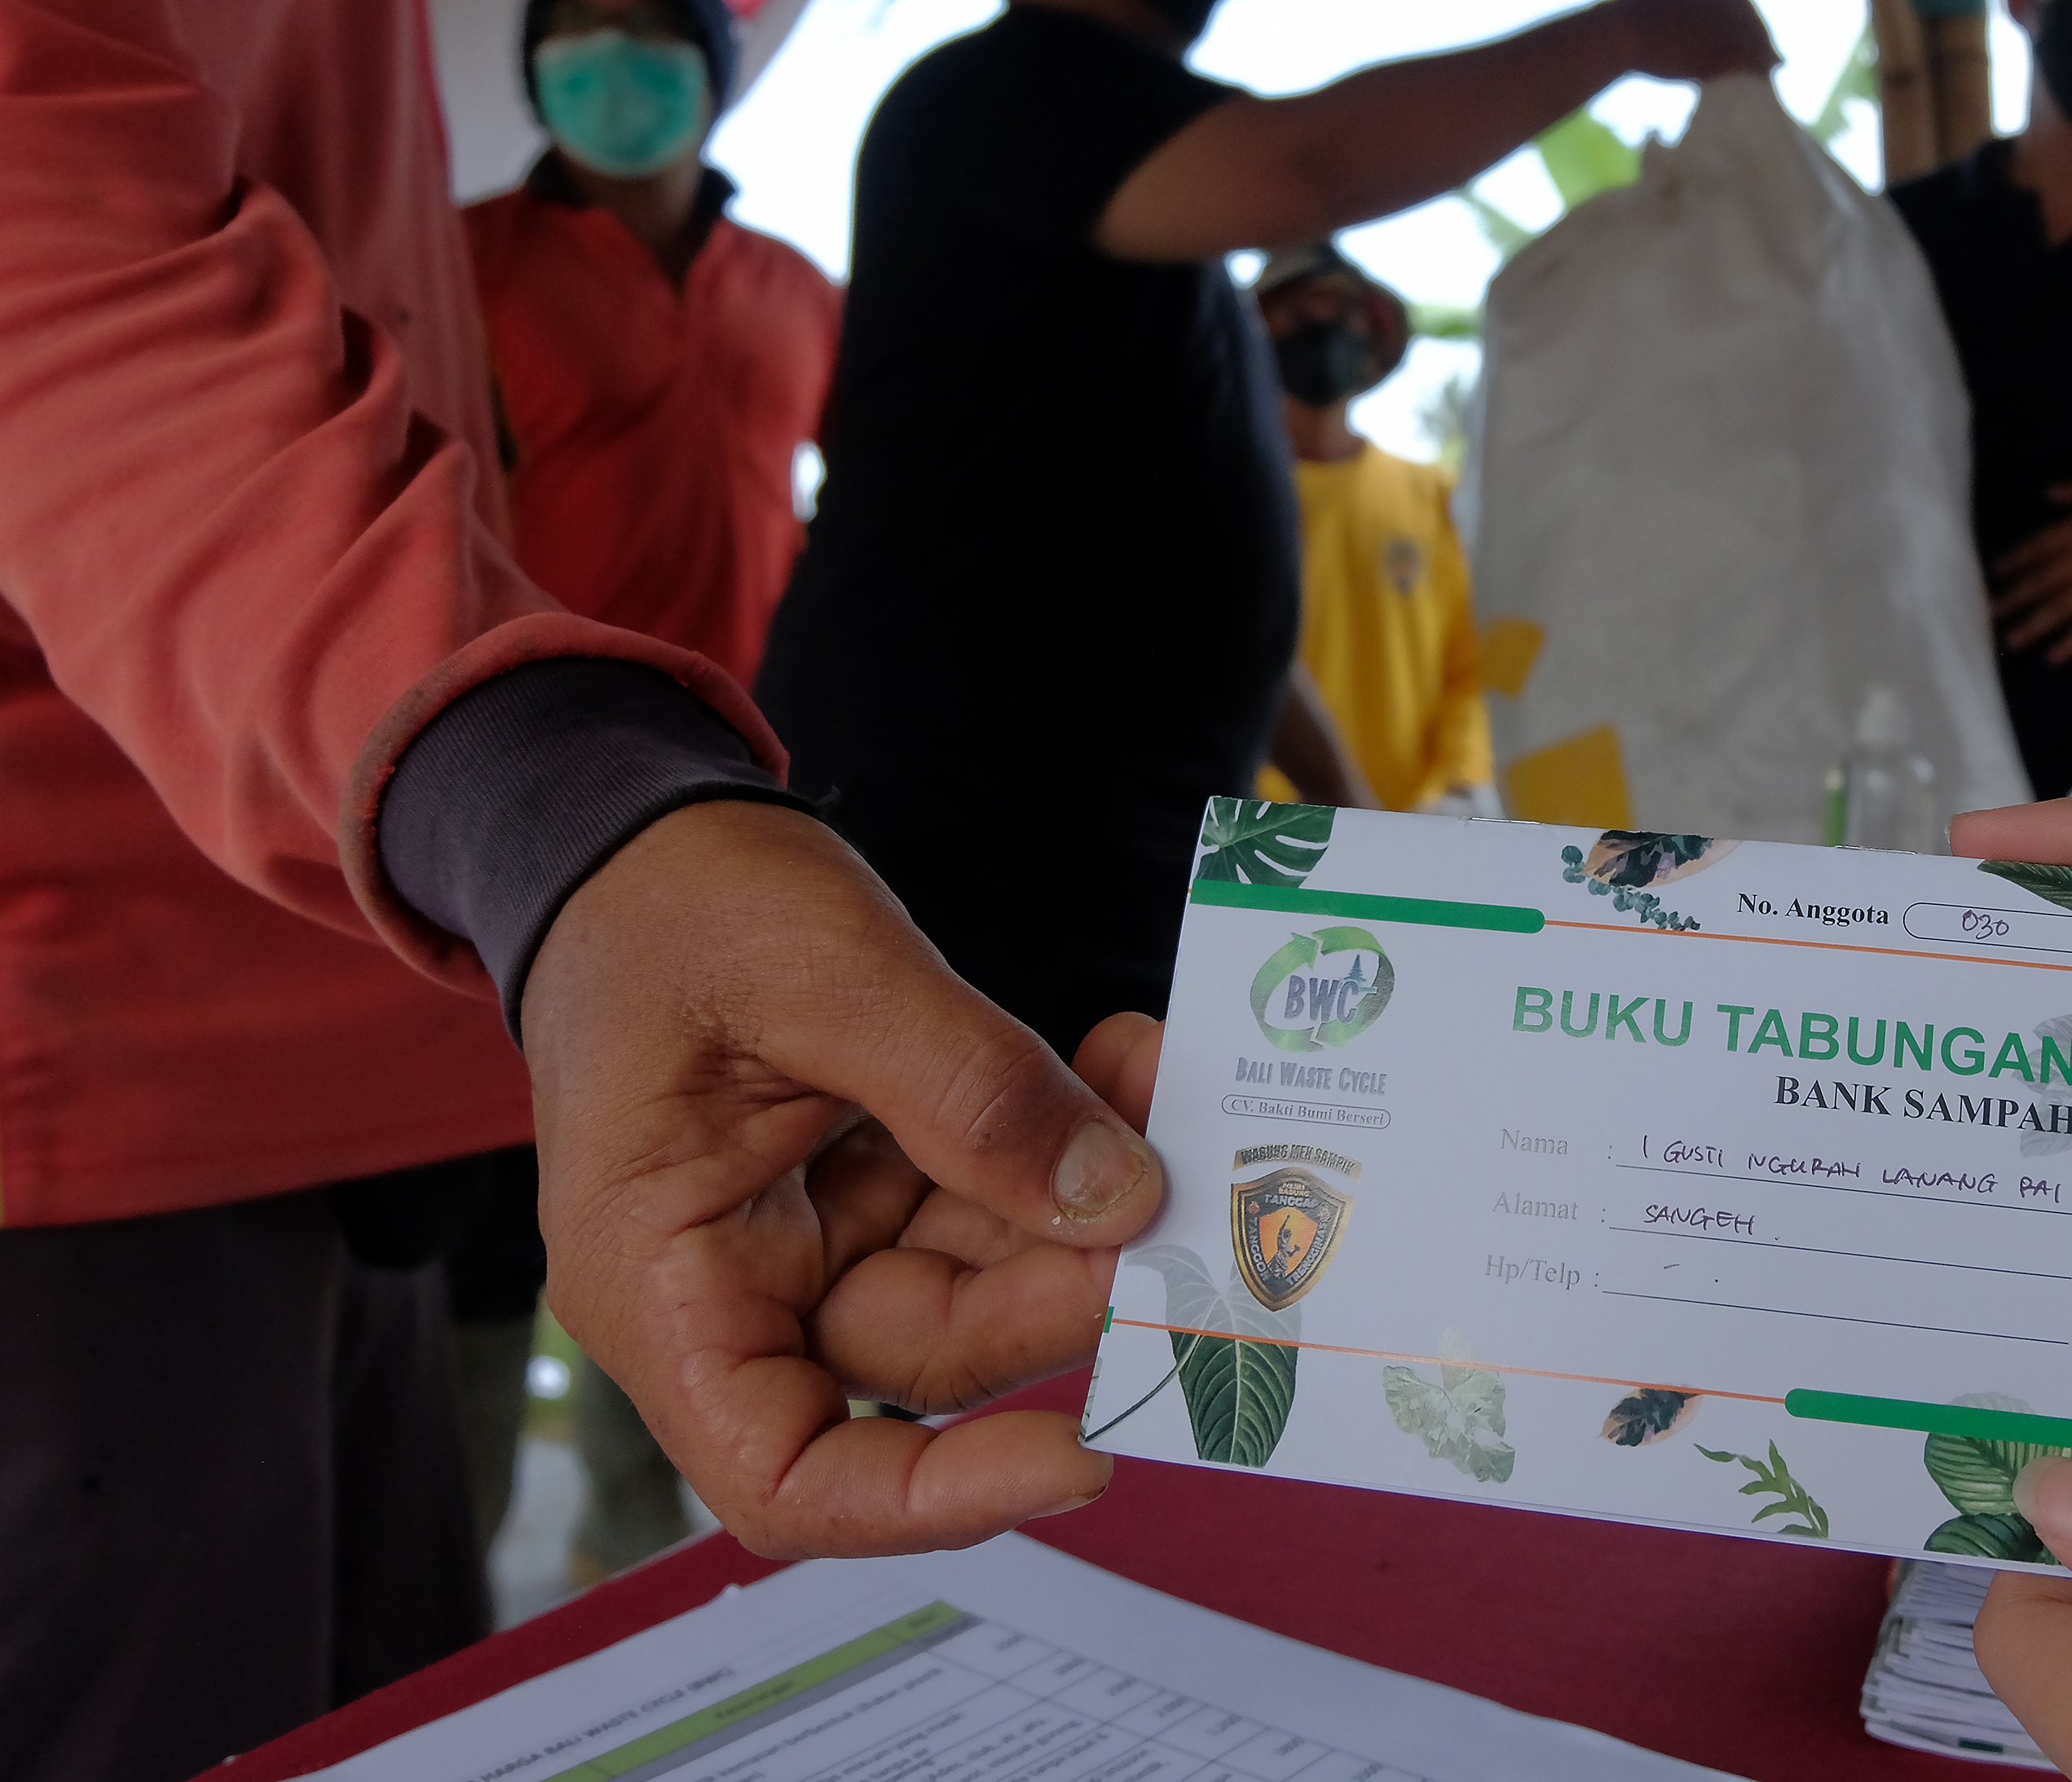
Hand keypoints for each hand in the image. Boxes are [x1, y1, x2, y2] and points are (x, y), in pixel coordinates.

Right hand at [521, 799, 1167, 1558]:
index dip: (937, 1498)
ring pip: (982, 1276)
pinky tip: (1122, 1072)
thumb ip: (964, 1088)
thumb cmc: (672, 902)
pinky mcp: (871, 1187)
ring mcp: (812, 1241)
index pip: (786, 1474)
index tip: (1084, 1455)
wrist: (637, 835)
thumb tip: (1113, 1197)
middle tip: (1172, 1186)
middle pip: (926, 1356)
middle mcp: (736, 1289)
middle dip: (1060, 1279)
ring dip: (1083, 1197)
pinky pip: (987, 1201)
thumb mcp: (821, 972)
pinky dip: (1060, 1145)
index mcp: (661, 1282)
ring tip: (1158, 1088)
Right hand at [1609, 0, 1779, 81]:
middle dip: (1762, 34)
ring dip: (1766, 50)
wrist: (1618, 33)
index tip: (1756, 29)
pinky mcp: (1714, 52)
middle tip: (1774, 51)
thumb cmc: (1629, 12)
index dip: (1750, 17)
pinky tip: (1766, 76)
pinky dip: (1758, 66)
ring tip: (1777, 64)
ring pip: (1752, 38)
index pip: (1738, 1)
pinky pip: (1745, 59)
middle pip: (1750, 19)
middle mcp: (1716, 3)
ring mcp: (1716, 28)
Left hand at [1992, 467, 2071, 664]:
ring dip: (2033, 626)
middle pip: (2041, 582)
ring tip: (2011, 641)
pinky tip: (2054, 657)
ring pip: (2059, 609)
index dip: (2015, 560)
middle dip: (2013, 598)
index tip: (1996, 573)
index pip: (2038, 547)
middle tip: (1988, 614)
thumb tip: (2049, 494)